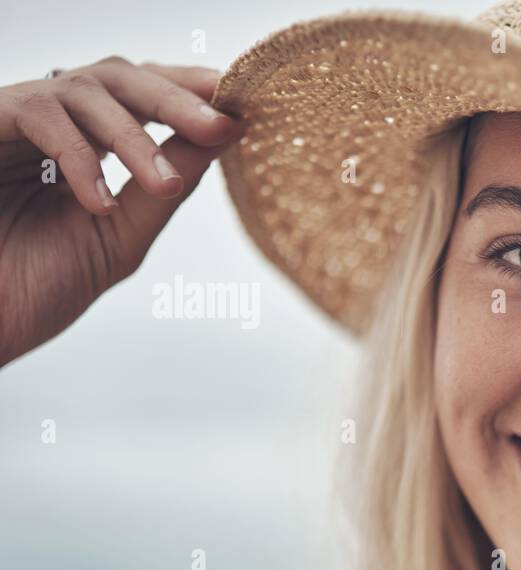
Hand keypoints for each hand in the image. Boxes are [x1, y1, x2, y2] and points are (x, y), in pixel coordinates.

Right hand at [0, 56, 241, 366]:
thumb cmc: (36, 285)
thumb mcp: (120, 235)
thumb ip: (165, 188)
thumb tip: (223, 140)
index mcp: (87, 143)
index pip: (142, 95)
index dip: (190, 92)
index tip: (241, 107)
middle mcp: (51, 123)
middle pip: (119, 76)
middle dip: (175, 99)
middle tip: (220, 126)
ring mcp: (14, 122)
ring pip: (83, 87)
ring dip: (134, 134)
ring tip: (163, 183)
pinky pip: (37, 113)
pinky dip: (79, 156)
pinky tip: (99, 204)